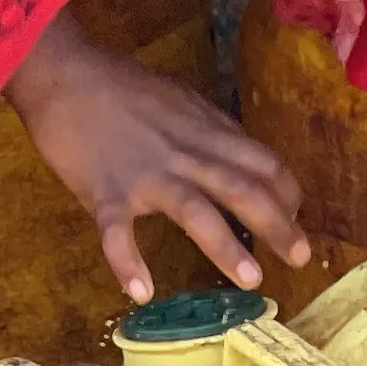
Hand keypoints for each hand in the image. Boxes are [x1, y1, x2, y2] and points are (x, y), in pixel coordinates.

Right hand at [3, 13, 311, 303]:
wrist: (65, 74)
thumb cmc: (122, 87)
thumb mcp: (180, 100)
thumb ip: (208, 131)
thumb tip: (236, 157)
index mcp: (205, 131)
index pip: (263, 162)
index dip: (286, 192)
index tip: (296, 216)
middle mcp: (185, 153)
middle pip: (242, 189)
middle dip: (278, 225)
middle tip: (301, 258)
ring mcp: (145, 174)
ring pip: (195, 211)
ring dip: (226, 247)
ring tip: (252, 281)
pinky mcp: (103, 191)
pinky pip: (117, 231)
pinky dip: (128, 261)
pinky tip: (141, 291)